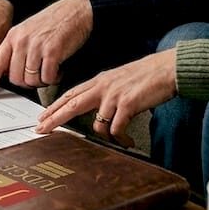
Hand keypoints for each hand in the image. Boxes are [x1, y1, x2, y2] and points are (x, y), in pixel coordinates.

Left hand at [0, 0, 92, 99]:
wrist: (76, 10)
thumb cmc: (53, 23)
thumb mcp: (28, 32)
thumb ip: (16, 50)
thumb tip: (7, 73)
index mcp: (13, 37)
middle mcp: (21, 41)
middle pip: (15, 78)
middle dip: (27, 83)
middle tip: (39, 76)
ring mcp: (36, 46)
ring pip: (31, 80)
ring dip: (42, 81)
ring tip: (51, 70)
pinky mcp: (52, 51)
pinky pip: (47, 77)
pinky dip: (54, 78)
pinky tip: (59, 69)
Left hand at [35, 50, 177, 148]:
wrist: (167, 69)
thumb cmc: (147, 75)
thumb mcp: (119, 80)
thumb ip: (105, 92)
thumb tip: (98, 110)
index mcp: (100, 81)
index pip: (71, 94)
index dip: (54, 106)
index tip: (42, 116)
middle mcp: (103, 87)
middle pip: (72, 105)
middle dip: (54, 118)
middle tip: (41, 129)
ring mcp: (114, 95)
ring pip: (98, 124)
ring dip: (108, 136)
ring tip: (121, 140)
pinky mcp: (128, 104)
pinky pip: (116, 128)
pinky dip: (121, 138)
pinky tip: (128, 140)